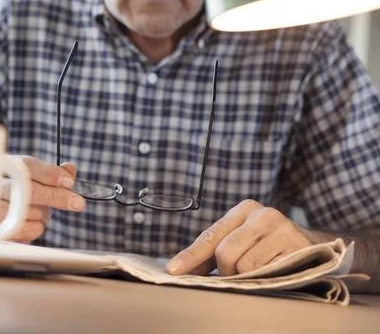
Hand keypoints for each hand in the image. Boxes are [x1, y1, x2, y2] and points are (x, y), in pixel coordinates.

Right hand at [0, 155, 84, 242]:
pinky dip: (32, 230)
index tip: (69, 182)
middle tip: (77, 203)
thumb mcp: (29, 176)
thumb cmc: (13, 190)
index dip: (49, 173)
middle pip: (26, 189)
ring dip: (41, 215)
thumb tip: (70, 170)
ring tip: (39, 213)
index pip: (26, 166)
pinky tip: (29, 224)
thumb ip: (51, 172)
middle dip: (55, 196)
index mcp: (4, 165)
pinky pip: (21, 232)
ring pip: (24, 213)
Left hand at [166, 199, 312, 275]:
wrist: (314, 247)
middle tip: (236, 274)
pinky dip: (265, 278)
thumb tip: (181, 269)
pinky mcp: (297, 247)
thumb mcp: (241, 240)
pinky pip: (267, 273)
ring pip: (245, 266)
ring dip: (246, 277)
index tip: (173, 270)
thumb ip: (213, 252)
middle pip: (225, 253)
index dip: (190, 255)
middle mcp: (262, 214)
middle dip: (226, 271)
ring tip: (259, 270)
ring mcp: (282, 229)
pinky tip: (273, 270)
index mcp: (243, 209)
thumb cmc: (268, 245)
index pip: (210, 236)